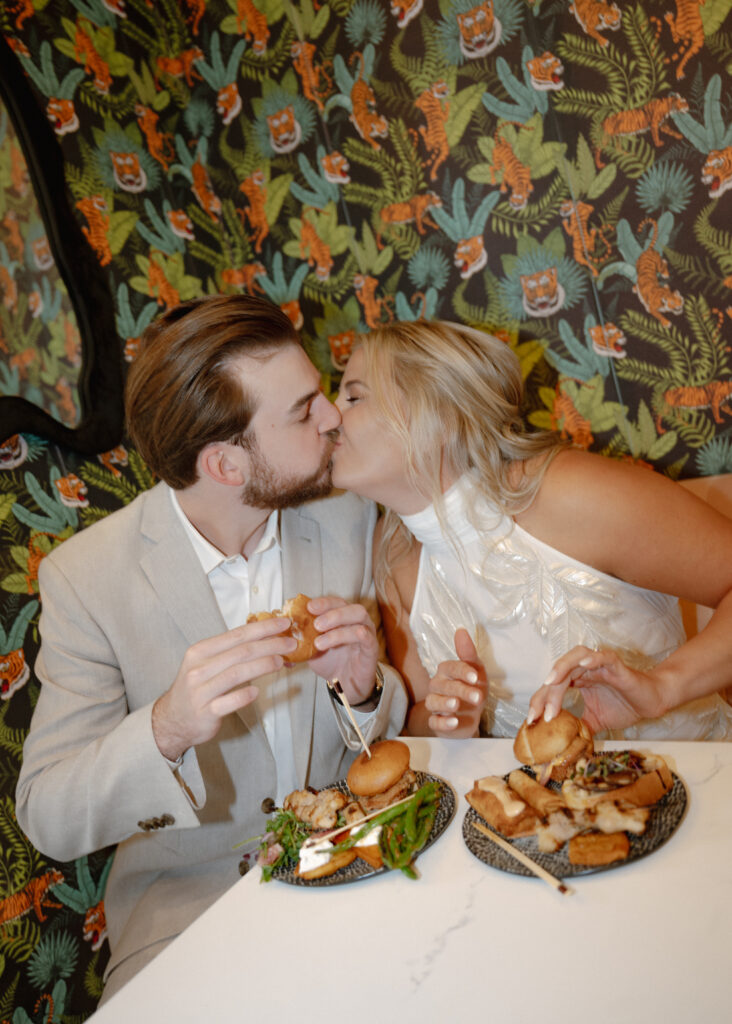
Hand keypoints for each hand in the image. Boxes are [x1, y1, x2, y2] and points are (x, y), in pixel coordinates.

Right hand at [152, 617, 296, 760]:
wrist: (173, 719)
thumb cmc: (196, 687)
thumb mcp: (206, 664)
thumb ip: (231, 652)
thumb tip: (266, 639)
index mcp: (200, 651)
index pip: (236, 635)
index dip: (263, 628)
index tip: (284, 623)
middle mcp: (199, 669)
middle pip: (240, 652)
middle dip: (270, 645)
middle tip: (291, 643)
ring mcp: (201, 691)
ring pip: (236, 674)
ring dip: (263, 665)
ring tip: (282, 662)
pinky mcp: (206, 712)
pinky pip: (229, 702)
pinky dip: (244, 695)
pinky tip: (258, 691)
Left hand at [304, 596, 378, 704]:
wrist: (344, 684)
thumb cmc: (330, 661)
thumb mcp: (311, 648)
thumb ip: (300, 638)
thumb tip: (279, 632)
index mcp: (343, 617)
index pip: (336, 602)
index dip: (323, 602)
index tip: (308, 607)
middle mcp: (357, 620)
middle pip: (348, 605)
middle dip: (331, 610)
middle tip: (315, 623)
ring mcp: (367, 632)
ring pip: (358, 616)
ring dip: (338, 624)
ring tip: (319, 638)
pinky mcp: (372, 647)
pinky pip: (365, 635)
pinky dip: (347, 636)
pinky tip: (332, 645)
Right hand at [424, 629, 486, 737]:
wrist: (468, 717)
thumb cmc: (471, 688)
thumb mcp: (476, 671)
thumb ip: (468, 653)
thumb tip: (461, 630)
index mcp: (446, 671)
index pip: (450, 667)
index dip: (462, 671)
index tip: (475, 677)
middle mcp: (437, 686)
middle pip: (443, 685)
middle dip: (460, 690)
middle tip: (477, 697)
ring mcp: (435, 705)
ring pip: (433, 702)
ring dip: (445, 704)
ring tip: (456, 706)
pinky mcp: (436, 722)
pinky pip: (434, 722)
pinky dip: (443, 723)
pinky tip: (454, 722)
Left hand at [528, 645, 667, 734]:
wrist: (650, 702)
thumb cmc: (622, 707)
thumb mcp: (594, 721)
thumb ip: (577, 726)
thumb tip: (559, 743)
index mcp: (577, 679)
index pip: (552, 687)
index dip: (540, 701)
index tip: (531, 720)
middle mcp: (584, 669)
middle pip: (558, 674)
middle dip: (546, 693)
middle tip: (539, 714)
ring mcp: (599, 665)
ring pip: (575, 658)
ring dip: (561, 669)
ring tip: (550, 682)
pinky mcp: (616, 665)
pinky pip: (603, 657)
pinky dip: (593, 658)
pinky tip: (584, 664)